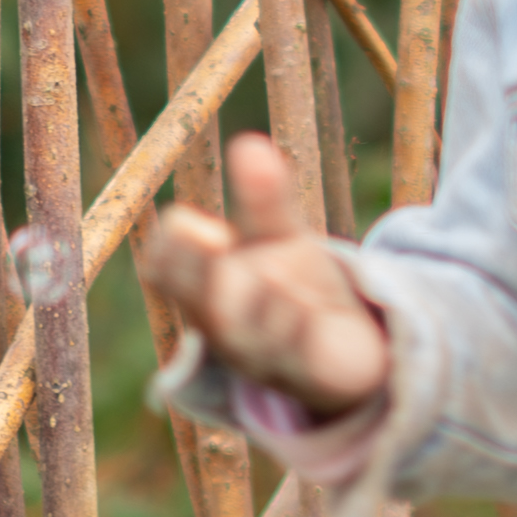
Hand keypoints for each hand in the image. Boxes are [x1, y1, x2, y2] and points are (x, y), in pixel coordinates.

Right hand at [139, 133, 390, 419]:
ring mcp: (268, 355)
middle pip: (203, 304)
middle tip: (210, 235)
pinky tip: (307, 310)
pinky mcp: (313, 373)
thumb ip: (266, 201)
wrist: (349, 351)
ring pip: (250, 335)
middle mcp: (229, 328)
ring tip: (266, 276)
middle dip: (203, 275)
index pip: (167, 273)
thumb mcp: (282, 241)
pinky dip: (300, 334)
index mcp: (208, 293)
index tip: (185, 221)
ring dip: (257, 305)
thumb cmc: (298, 290)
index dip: (171, 251)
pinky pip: (301, 357)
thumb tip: (249, 142)